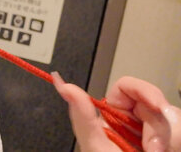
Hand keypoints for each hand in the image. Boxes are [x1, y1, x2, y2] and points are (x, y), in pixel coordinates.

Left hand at [54, 72, 180, 150]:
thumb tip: (62, 85)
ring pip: (170, 121)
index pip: (129, 89)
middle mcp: (134, 122)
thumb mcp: (97, 148)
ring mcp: (153, 133)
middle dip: (158, 127)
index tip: (158, 104)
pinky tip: (162, 151)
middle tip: (154, 149)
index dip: (144, 91)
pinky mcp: (171, 141)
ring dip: (166, 140)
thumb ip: (83, 117)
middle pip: (154, 105)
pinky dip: (175, 143)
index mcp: (112, 118)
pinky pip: (179, 131)